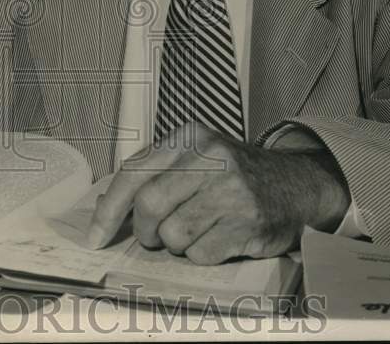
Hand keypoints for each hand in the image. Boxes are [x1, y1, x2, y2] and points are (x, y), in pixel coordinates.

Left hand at [87, 123, 348, 263]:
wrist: (293, 184)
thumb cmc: (230, 175)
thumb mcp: (194, 157)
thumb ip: (153, 174)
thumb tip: (105, 209)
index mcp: (188, 137)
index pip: (133, 174)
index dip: (109, 210)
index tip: (96, 237)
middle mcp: (210, 156)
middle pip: (149, 206)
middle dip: (144, 231)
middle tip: (154, 235)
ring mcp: (231, 189)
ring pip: (173, 235)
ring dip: (177, 244)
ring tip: (197, 229)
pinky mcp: (248, 221)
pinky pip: (201, 253)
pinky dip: (203, 254)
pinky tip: (219, 237)